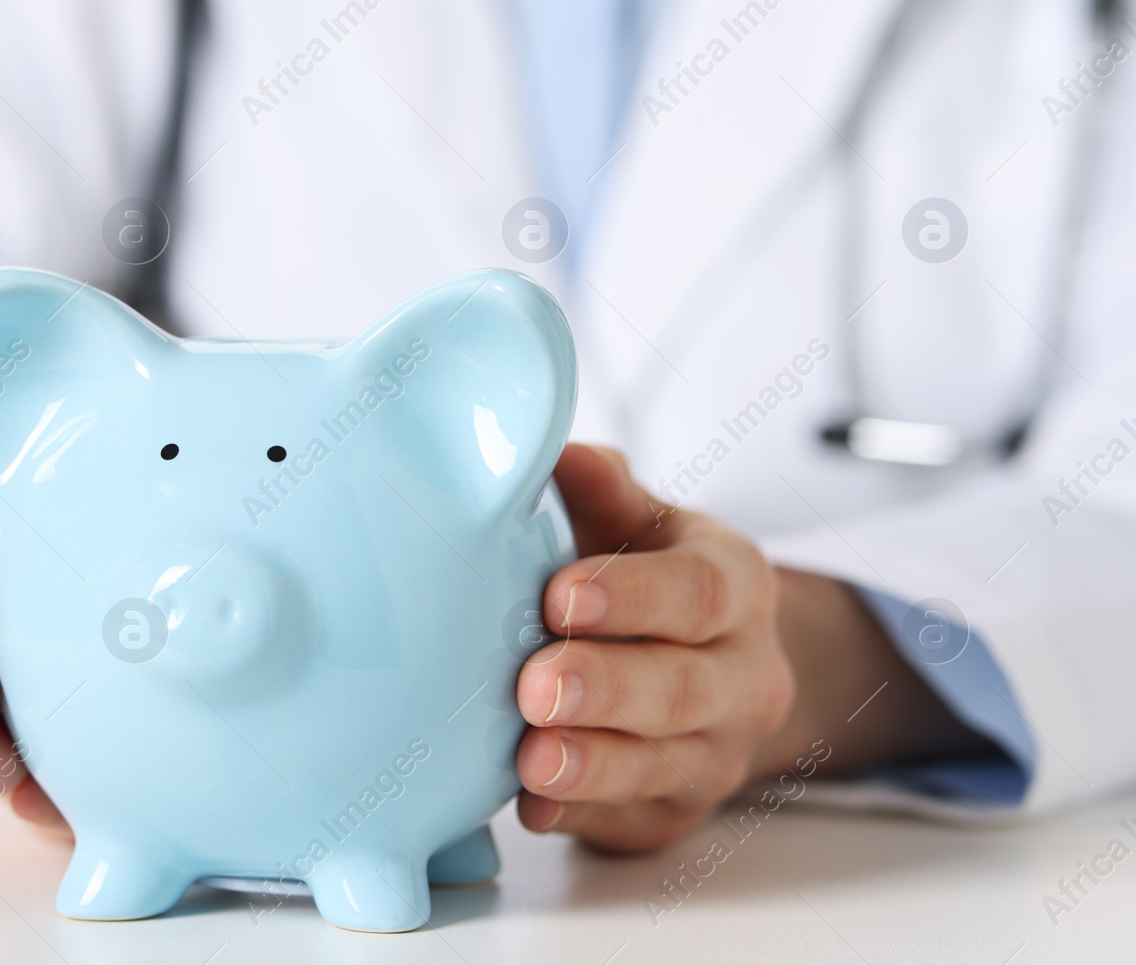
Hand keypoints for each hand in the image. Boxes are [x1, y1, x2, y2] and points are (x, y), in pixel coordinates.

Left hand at [514, 444, 793, 851]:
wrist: (703, 664)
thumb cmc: (645, 575)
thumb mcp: (636, 523)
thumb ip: (602, 489)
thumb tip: (556, 450)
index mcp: (735, 585)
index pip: (698, 592)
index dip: (632, 596)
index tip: (559, 596)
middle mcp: (743, 676)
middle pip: (683, 688)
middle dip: (607, 689)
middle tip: (535, 684)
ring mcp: (715, 753)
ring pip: (661, 766)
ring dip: (591, 766)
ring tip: (528, 758)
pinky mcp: (674, 812)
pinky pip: (632, 822)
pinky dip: (579, 818)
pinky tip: (533, 809)